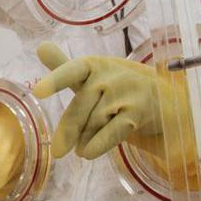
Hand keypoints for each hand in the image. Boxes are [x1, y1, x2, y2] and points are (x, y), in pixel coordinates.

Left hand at [33, 41, 161, 158]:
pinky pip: (113, 131)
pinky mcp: (138, 112)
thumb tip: (40, 47)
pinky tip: (87, 153)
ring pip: (95, 121)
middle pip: (81, 106)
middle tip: (57, 151)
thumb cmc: (116, 85)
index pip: (72, 71)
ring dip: (85, 138)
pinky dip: (99, 144)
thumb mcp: (91, 74)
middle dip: (68, 130)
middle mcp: (110, 76)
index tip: (37, 92)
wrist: (162, 98)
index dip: (55, 81)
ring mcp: (126, 93)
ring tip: (78, 151)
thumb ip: (64, 66)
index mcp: (93, 65)